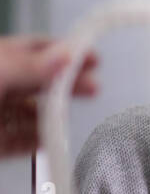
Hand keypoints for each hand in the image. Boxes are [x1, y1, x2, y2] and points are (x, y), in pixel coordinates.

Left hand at [0, 36, 98, 156]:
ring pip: (34, 114)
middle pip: (41, 83)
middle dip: (69, 85)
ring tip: (67, 118)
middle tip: (96, 88)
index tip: (94, 58)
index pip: (37, 50)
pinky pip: (22, 143)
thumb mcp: (0, 72)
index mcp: (0, 61)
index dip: (66, 52)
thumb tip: (66, 55)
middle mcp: (1, 85)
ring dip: (54, 117)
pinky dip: (38, 143)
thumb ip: (31, 66)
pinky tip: (49, 142)